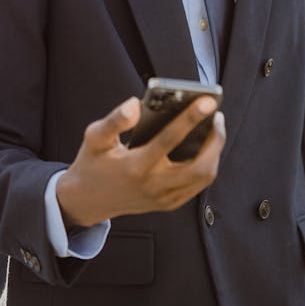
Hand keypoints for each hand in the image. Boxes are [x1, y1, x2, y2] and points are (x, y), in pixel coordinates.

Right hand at [56, 94, 225, 228]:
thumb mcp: (94, 137)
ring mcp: (163, 198)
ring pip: (203, 177)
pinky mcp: (168, 204)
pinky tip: (206, 145)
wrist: (87, 201)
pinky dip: (207, 164)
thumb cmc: (92, 163)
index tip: (207, 101)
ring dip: (215, 152)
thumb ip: (115, 120)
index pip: (170, 140)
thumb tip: (136, 104)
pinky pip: (197, 185)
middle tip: (217, 115)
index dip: (191, 118)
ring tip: (215, 126)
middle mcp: (153, 185)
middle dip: (215, 140)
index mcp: (136, 166)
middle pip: (199, 166)